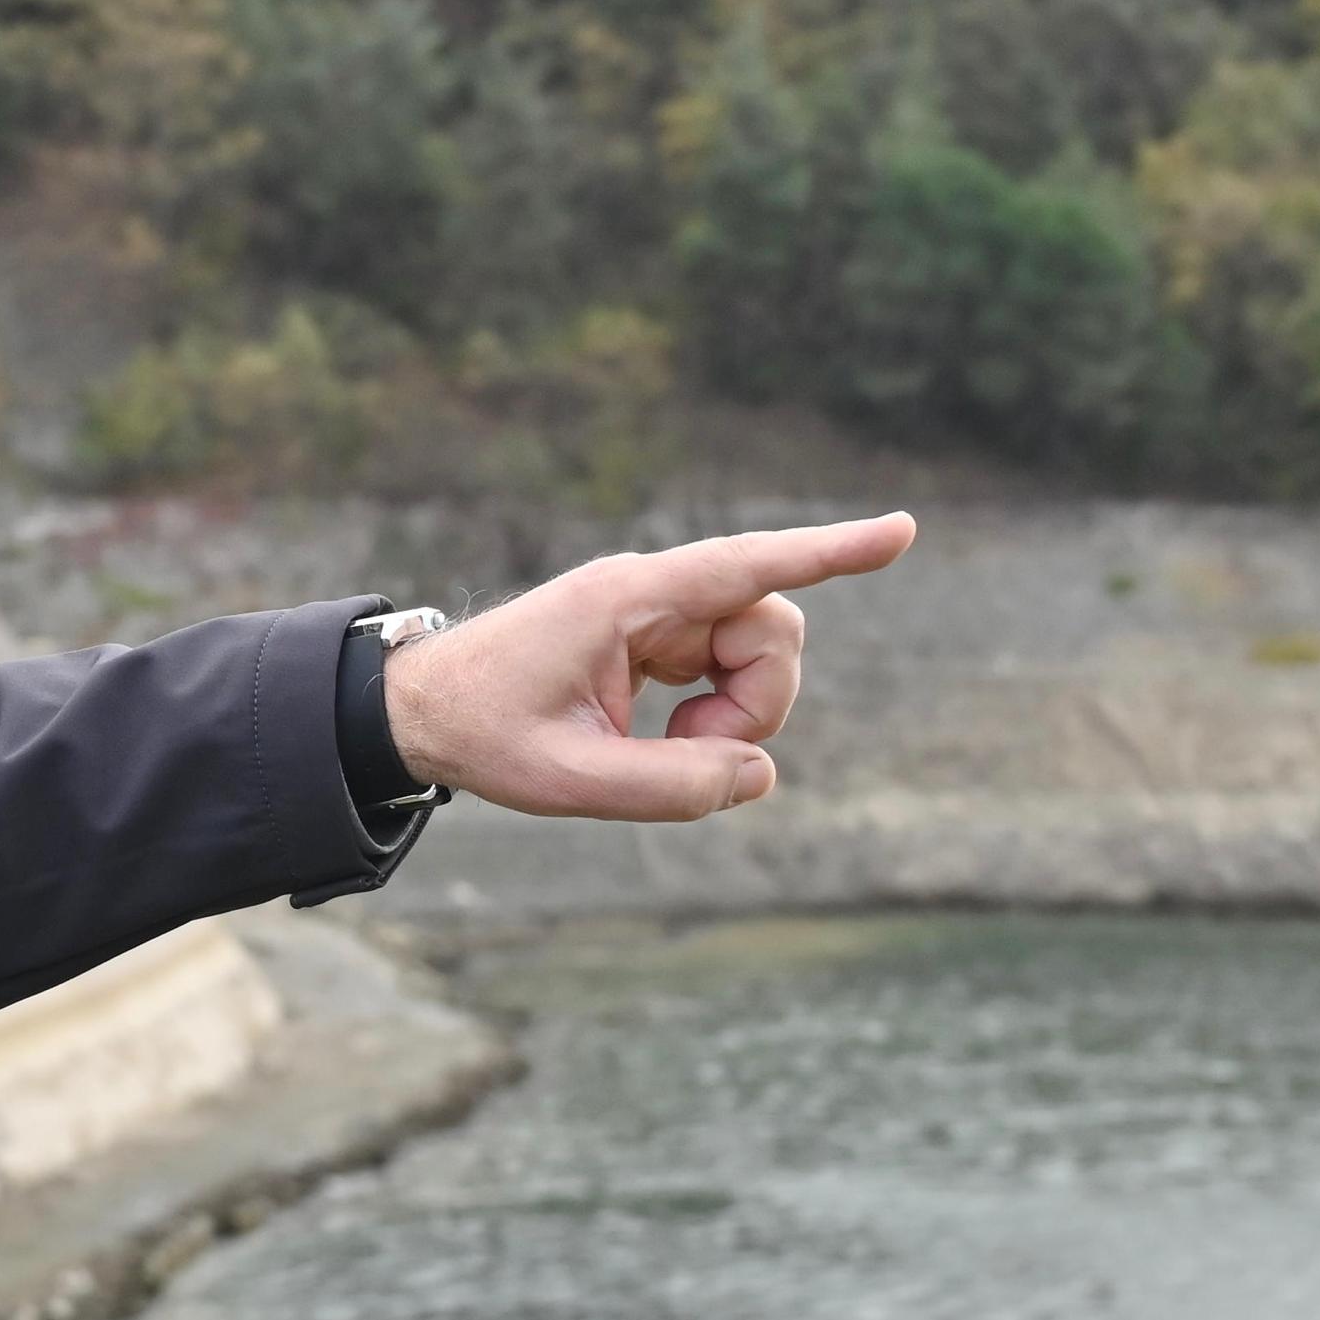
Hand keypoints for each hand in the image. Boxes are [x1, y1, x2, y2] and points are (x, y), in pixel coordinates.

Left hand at [383, 512, 919, 821]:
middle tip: (694, 756)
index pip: (749, 564)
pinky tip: (663, 741)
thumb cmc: (482, 734)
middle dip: (760, 702)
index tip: (901, 532)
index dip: (831, 552)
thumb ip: (672, 787)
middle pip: (772, 628)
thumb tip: (759, 775)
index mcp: (629, 598)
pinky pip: (727, 671)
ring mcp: (658, 616)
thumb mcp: (570, 781)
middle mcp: (653, 593)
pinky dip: (716, 718)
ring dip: (738, 715)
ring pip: (758, 653)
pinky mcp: (657, 642)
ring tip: (666, 752)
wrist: (418, 711)